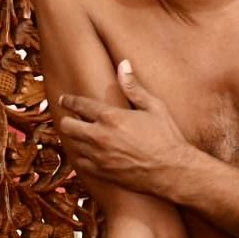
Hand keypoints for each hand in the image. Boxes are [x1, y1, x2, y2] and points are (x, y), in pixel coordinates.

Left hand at [57, 59, 191, 194]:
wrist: (173, 172)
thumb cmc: (167, 137)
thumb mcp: (154, 107)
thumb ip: (134, 86)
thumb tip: (123, 64)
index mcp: (112, 117)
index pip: (80, 104)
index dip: (69, 100)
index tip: (64, 99)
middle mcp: (100, 137)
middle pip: (67, 125)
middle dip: (68, 119)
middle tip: (71, 117)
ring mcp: (99, 156)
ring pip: (71, 144)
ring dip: (74, 138)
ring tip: (80, 134)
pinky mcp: (102, 173)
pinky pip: (80, 163)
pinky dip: (81, 156)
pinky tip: (87, 152)